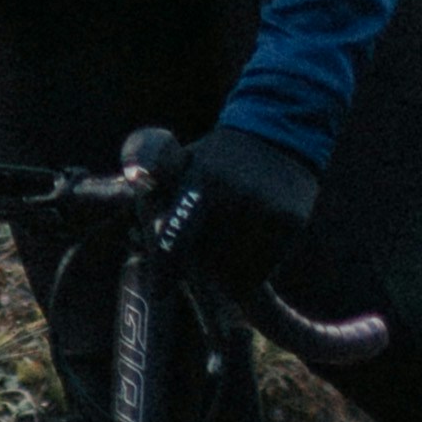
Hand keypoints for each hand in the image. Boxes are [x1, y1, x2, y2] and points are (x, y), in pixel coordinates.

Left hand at [133, 122, 316, 302]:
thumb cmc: (218, 157)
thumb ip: (155, 189)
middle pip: (209, 261)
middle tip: (211, 243)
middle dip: (204, 263)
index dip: (168, 266)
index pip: (179, 233)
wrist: (280, 130)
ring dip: (231, 267)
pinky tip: (256, 235)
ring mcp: (267, 209)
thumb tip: (129, 207)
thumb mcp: (182, 161)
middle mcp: (235, 194)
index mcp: (201, 178)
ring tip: (235, 235)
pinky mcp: (292, 221)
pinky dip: (257, 263)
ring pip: (239, 270)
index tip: (159, 292)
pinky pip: (266, 265)